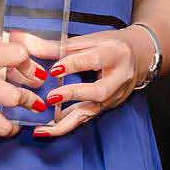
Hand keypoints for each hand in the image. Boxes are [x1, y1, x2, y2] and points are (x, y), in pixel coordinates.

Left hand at [20, 27, 148, 138]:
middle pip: (99, 91)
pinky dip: (68, 125)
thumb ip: (60, 46)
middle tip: (51, 98)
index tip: (53, 70)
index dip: (72, 65)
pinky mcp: (108, 107)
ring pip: (91, 112)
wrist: (140, 57)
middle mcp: (118, 78)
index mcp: (115, 54)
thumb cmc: (111, 45)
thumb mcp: (90, 40)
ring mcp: (114, 96)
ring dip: (65, 123)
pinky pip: (87, 118)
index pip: (94, 60)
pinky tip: (49, 130)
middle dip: (74, 95)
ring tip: (43, 129)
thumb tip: (30, 45)